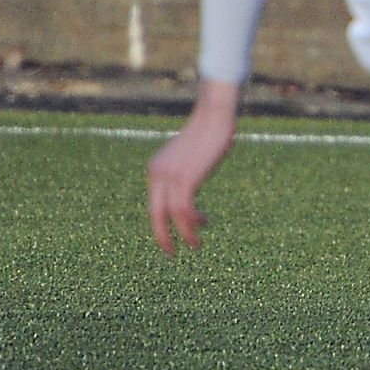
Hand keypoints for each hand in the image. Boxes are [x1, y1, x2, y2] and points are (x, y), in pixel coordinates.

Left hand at [146, 83, 241, 252]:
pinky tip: (203, 224)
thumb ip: (185, 172)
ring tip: (195, 245)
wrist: (214, 116)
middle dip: (163, 237)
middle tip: (171, 253)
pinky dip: (192, 222)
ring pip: (172, 215)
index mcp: (156, 170)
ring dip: (184, 234)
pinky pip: (184, 209)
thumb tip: (190, 186)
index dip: (161, 226)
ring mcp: (170, 176)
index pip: (155, 205)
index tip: (170, 239)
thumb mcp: (190, 156)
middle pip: (156, 215)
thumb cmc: (208, 134)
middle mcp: (158, 174)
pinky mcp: (185, 178)